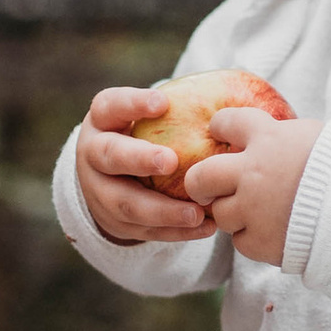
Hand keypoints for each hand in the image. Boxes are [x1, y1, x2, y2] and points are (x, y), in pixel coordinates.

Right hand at [76, 87, 215, 243]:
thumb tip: (237, 100)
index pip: (111, 106)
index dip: (133, 104)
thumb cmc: (143, 134)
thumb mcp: (147, 115)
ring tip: (197, 212)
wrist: (109, 176)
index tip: (163, 103)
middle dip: (139, 159)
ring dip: (163, 210)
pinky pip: (145, 230)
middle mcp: (93, 154)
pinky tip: (205, 227)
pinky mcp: (116, 222)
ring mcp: (99, 192)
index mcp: (102, 120)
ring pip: (126, 204)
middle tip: (170, 161)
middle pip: (110, 156)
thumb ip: (179, 106)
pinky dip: (176, 231)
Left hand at [183, 105, 321, 265]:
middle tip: (207, 187)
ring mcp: (253, 210)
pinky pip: (240, 241)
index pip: (226, 122)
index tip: (219, 132)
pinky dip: (252, 238)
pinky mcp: (261, 242)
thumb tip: (264, 135)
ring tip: (257, 213)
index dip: (220, 127)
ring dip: (234, 213)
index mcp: (267, 139)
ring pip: (220, 214)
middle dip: (199, 183)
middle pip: (200, 177)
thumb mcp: (313, 135)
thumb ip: (282, 136)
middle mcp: (252, 173)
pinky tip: (272, 232)